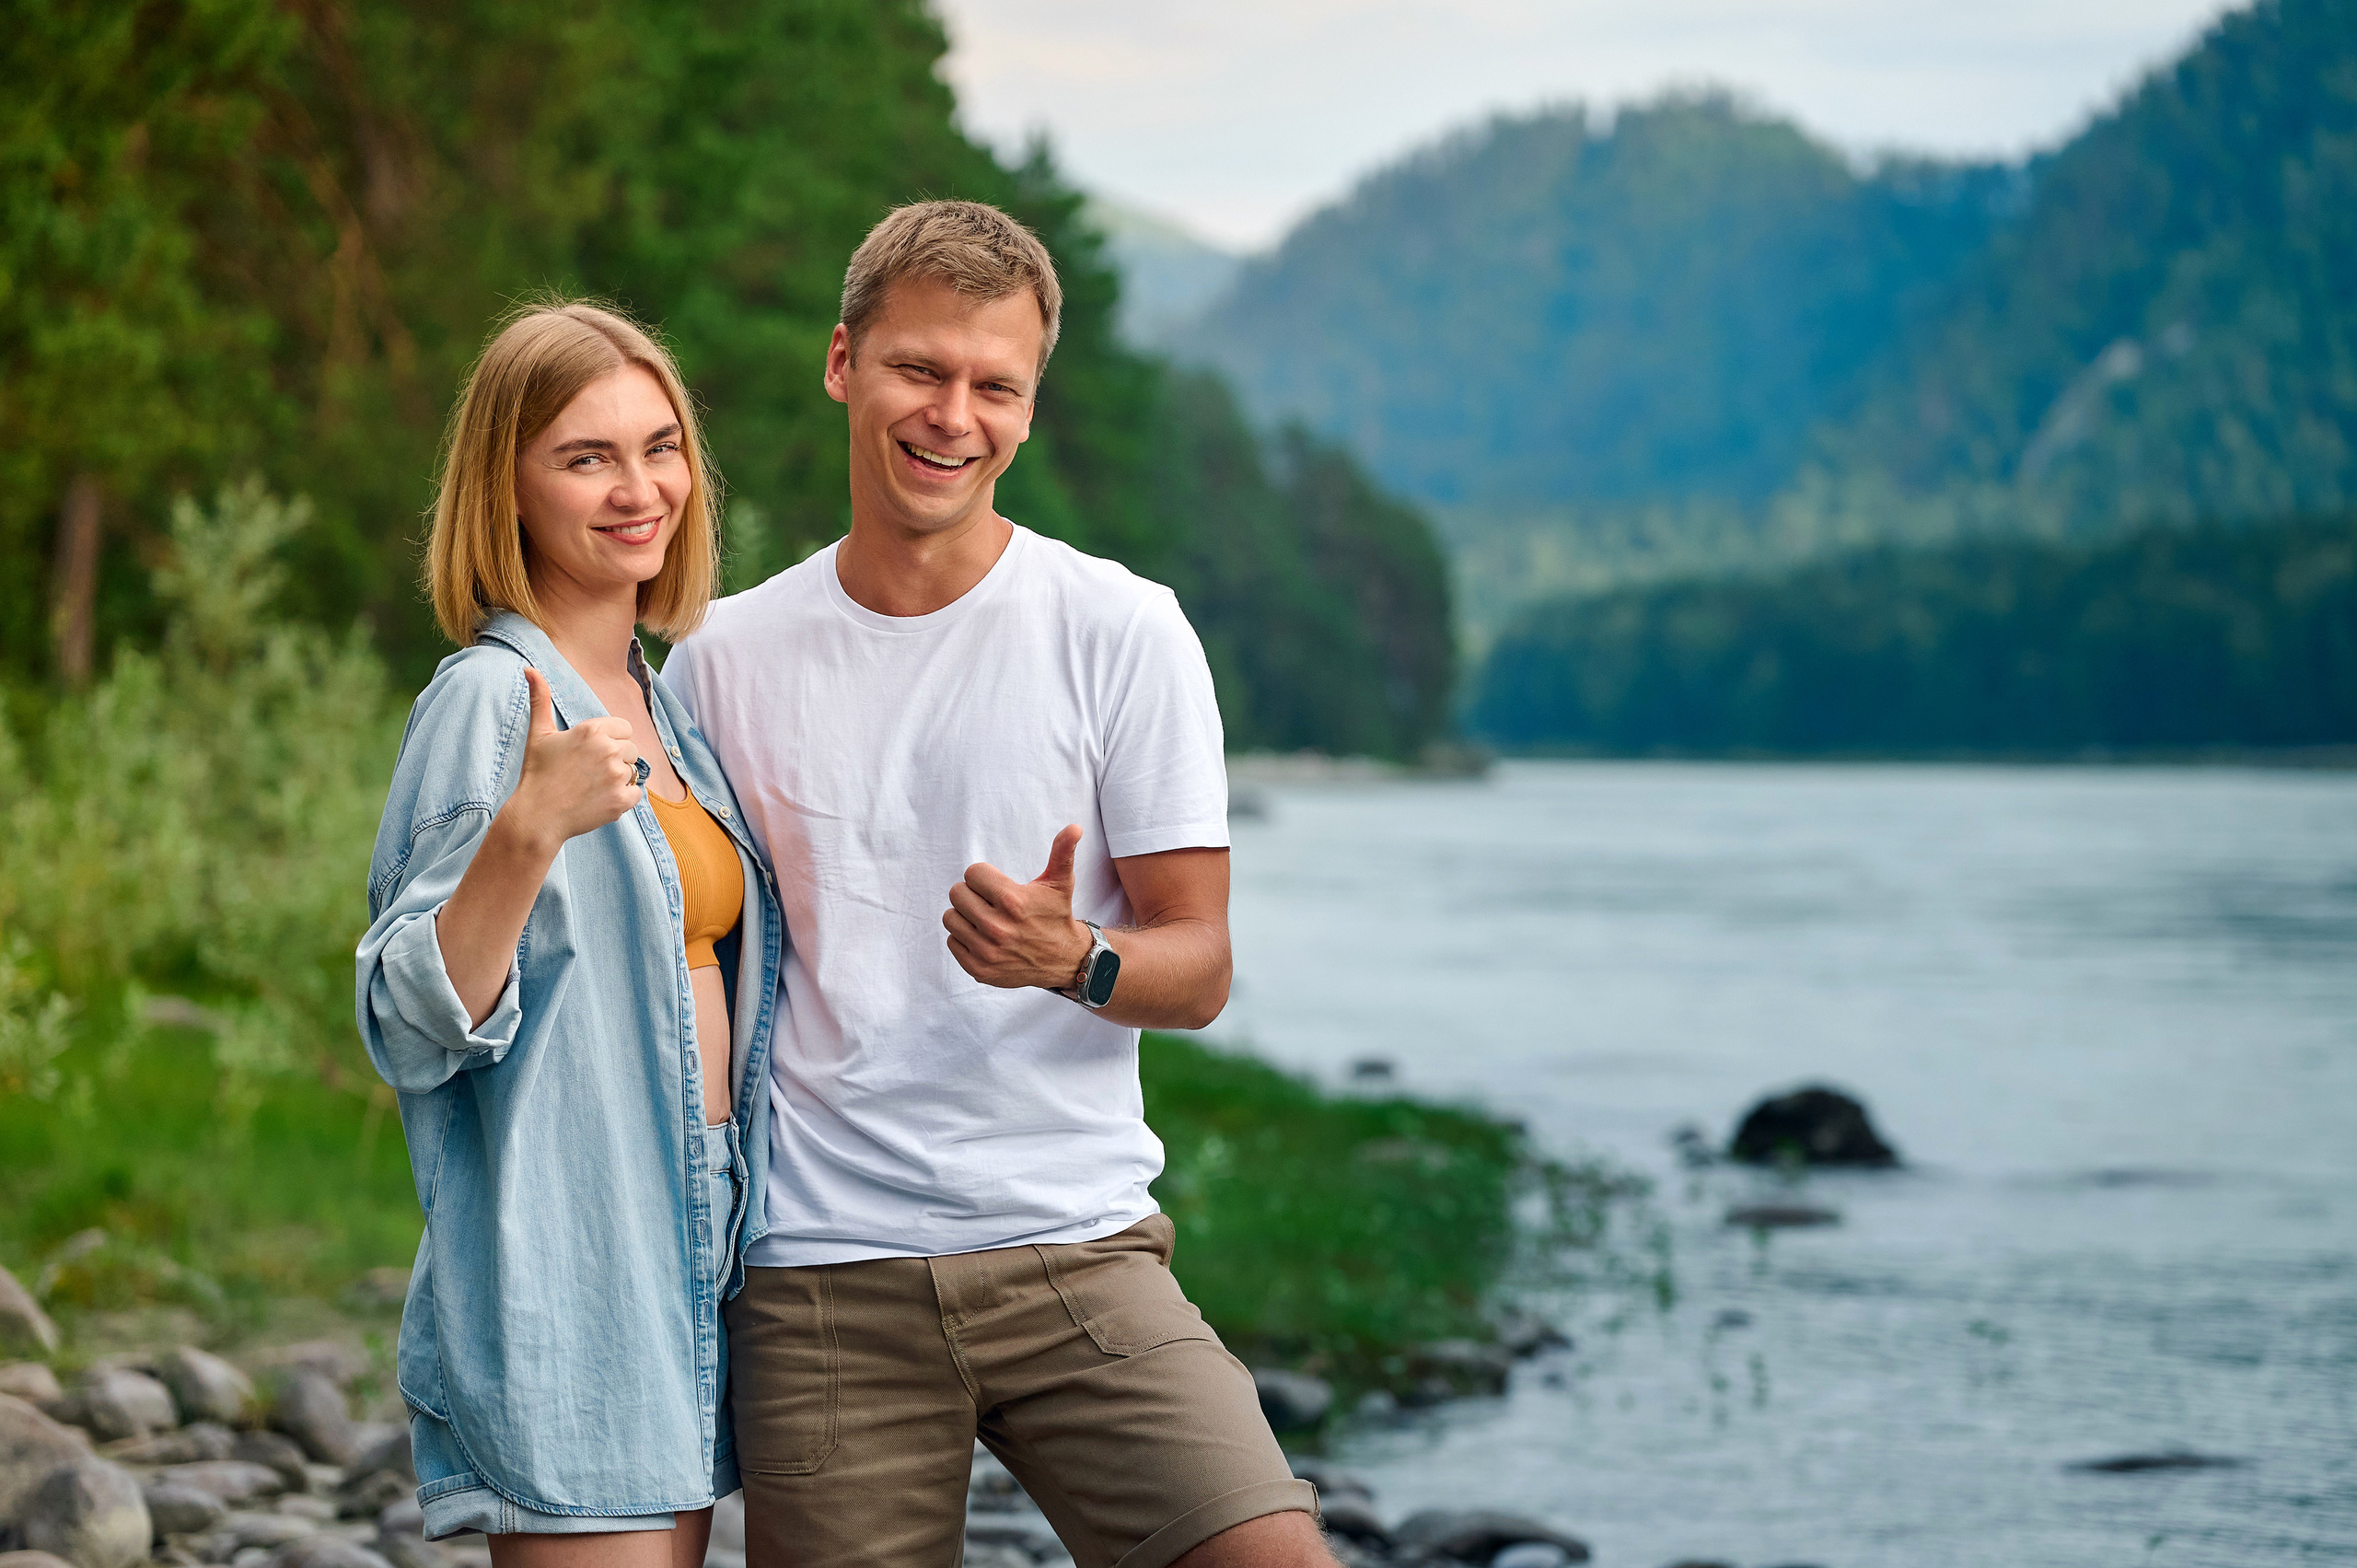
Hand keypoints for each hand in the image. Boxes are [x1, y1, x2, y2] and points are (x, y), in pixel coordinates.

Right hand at [502, 667, 642, 848]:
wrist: (537, 816)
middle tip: (589, 772)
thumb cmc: (537, 773)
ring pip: (634, 771)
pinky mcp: (622, 800)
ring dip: (619, 779)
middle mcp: (608, 750)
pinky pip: (637, 793)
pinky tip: (599, 799)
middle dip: (616, 759)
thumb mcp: (539, 733)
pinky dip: (623, 798)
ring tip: (592, 786)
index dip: (611, 740)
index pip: (624, 728)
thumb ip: (540, 698)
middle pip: (631, 749)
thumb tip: (530, 669)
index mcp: (592, 730)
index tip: (591, 753)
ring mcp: (617, 776)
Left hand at [944, 824, 1093, 990]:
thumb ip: (1062, 852)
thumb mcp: (1060, 883)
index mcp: (1013, 901)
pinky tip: (983, 937)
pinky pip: (951, 941)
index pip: (972, 873)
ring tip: (984, 918)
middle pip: (957, 893)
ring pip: (950, 917)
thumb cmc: (1056, 915)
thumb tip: (1074, 827)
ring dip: (965, 915)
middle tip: (989, 901)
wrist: (1063, 960)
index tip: (997, 886)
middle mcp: (998, 928)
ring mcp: (987, 951)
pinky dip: (964, 938)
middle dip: (972, 894)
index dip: (984, 876)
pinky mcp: (979, 969)